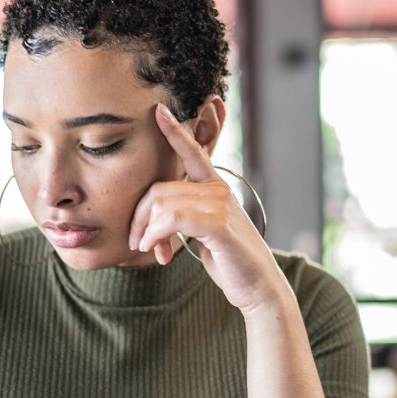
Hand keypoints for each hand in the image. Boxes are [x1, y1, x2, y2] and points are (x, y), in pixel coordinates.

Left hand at [129, 104, 285, 313]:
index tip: (157, 110)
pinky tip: (158, 252)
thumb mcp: (203, 234)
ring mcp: (220, 204)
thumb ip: (181, 220)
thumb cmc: (229, 261)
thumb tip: (150, 227)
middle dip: (139, 216)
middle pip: (159, 189)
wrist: (258, 287)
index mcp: (215, 187)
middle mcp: (218, 190)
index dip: (174, 131)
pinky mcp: (218, 224)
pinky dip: (157, 235)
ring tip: (149, 250)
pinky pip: (172, 219)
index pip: (193, 152)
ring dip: (146, 230)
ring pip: (162, 204)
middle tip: (137, 241)